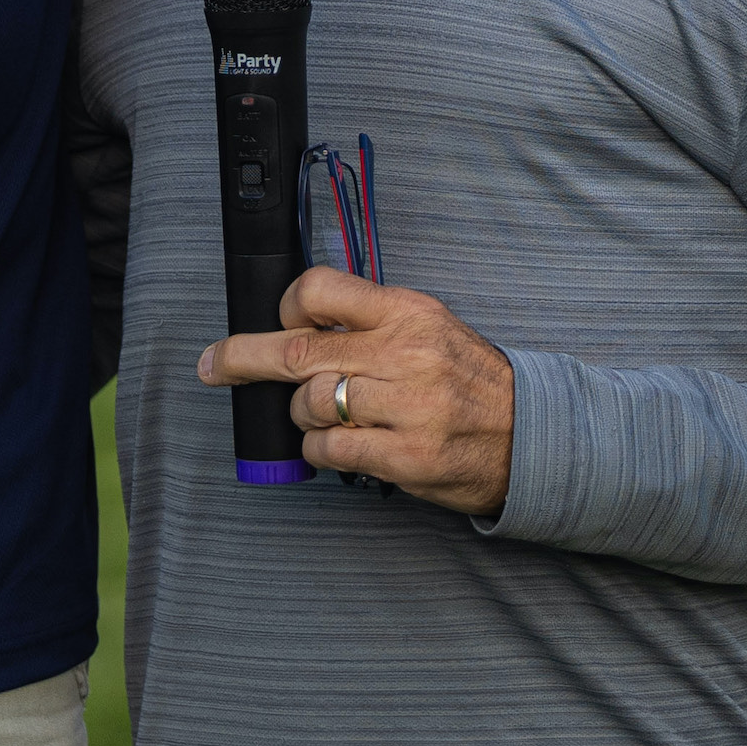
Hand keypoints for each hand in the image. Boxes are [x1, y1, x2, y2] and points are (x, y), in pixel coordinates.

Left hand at [200, 266, 516, 517]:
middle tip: (215, 366)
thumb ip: (372, 322)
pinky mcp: (406, 455)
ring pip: (309, 403)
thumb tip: (299, 326)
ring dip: (299, 414)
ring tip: (319, 418)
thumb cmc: (468, 382)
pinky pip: (330, 448)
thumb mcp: (430, 329)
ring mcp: (407, 406)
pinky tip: (335, 447)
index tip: (277, 322)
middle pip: (297, 352)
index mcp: (408, 311)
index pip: (322, 290)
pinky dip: (318, 450)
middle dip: (243, 358)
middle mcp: (406, 353)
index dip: (287, 307)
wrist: (530, 437)